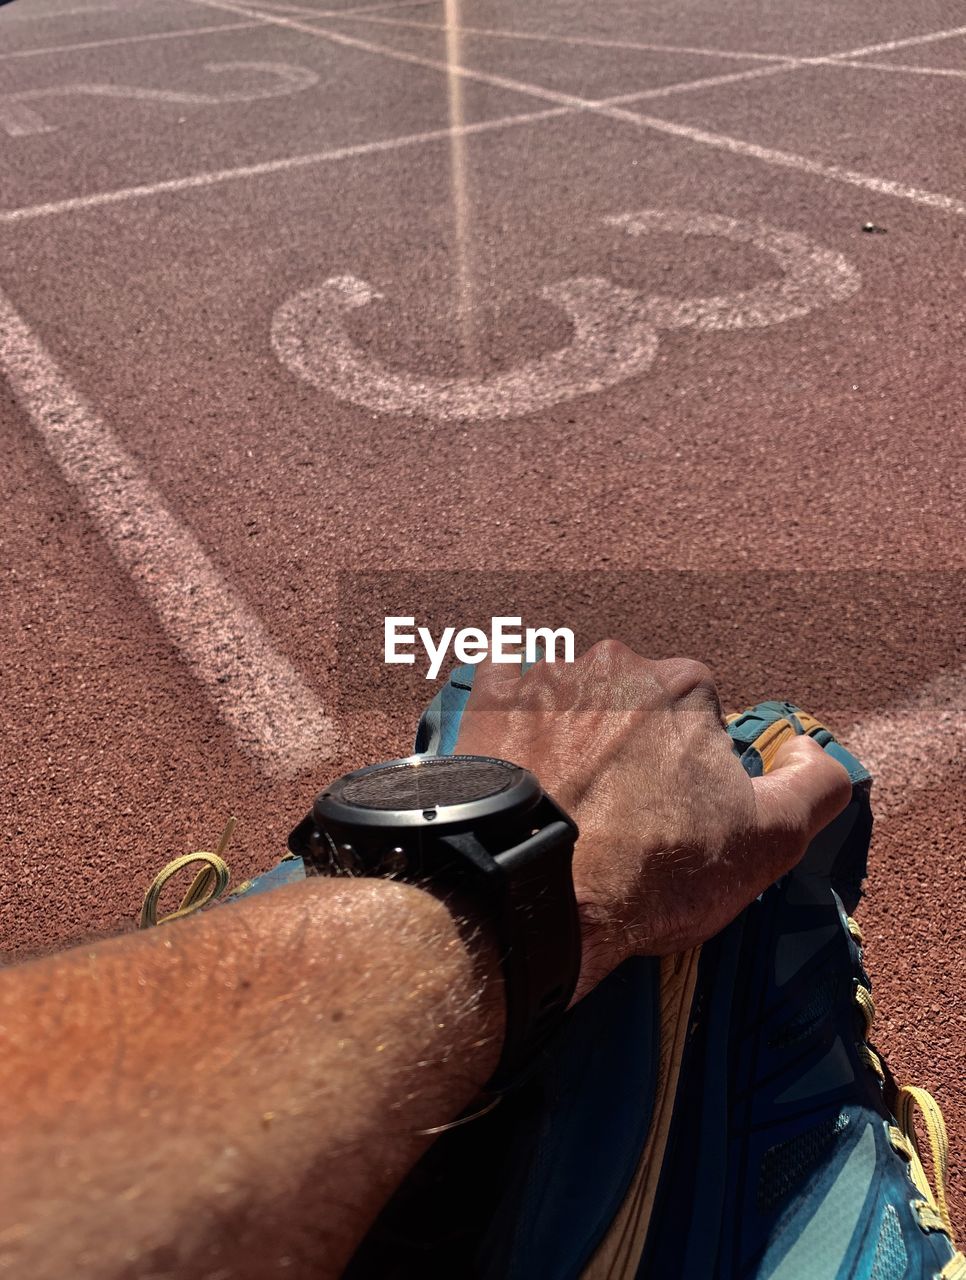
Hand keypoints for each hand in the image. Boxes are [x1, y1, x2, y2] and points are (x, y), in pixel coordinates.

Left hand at [454, 640, 851, 997]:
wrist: (534, 895)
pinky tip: (519, 773)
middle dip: (631, 746)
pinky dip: (513, 726)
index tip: (669, 812)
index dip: (690, 767)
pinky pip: (504, 697)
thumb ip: (817, 783)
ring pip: (572, 701)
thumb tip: (811, 747)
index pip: (698, 715)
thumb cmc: (653, 871)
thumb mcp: (769, 840)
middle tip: (617, 814)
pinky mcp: (484, 702)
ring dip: (572, 737)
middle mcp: (613, 663)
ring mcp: (543, 677)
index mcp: (683, 682)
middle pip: (634, 702)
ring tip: (564, 804)